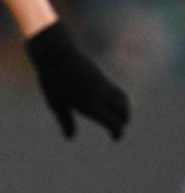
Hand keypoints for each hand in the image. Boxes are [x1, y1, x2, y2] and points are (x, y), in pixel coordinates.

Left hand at [23, 20, 128, 139]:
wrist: (57, 54)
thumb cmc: (53, 81)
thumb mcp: (56, 104)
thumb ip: (66, 121)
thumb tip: (70, 138)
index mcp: (92, 106)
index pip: (114, 123)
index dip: (117, 133)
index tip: (115, 139)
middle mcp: (102, 96)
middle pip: (123, 111)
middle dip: (123, 121)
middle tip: (118, 127)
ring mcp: (104, 84)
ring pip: (122, 99)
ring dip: (124, 108)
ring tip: (118, 114)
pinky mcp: (102, 77)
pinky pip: (116, 90)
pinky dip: (117, 99)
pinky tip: (108, 100)